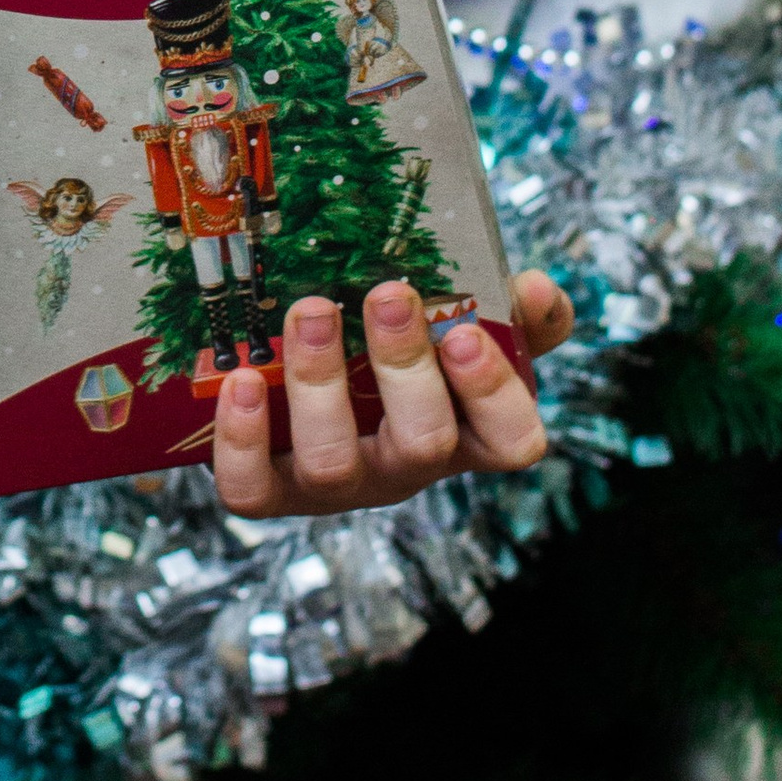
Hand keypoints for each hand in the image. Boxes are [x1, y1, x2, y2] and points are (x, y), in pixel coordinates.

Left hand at [210, 268, 574, 518]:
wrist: (304, 386)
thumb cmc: (400, 356)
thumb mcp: (465, 328)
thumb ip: (513, 313)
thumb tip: (540, 289)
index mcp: (464, 432)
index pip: (511, 443)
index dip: (493, 395)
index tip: (464, 331)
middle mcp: (403, 468)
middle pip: (424, 444)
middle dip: (405, 366)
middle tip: (387, 295)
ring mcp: (336, 485)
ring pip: (334, 462)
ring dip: (320, 381)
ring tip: (311, 312)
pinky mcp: (270, 491)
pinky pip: (252, 487)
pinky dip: (243, 438)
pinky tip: (241, 378)